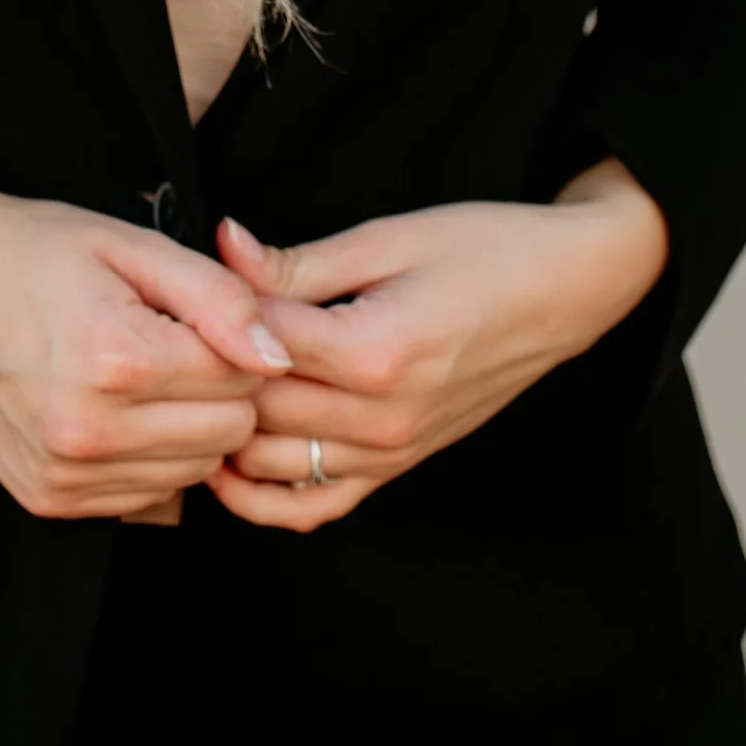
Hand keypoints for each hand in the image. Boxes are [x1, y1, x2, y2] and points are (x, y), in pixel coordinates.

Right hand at [0, 147, 291, 521]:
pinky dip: (149, 457)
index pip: (243, 379)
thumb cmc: (41, 251)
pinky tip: (117, 409)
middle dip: (221, 388)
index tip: (202, 314)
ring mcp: (64, 475)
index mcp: (116, 359)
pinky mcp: (48, 499)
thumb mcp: (134, 245)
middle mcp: (88, 432)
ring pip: (193, 472)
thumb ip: (218, 297)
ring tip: (145, 373)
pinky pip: (146, 496)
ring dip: (187, 427)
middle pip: (226, 434)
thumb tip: (279, 357)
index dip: (237, 341)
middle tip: (177, 342)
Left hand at [206, 160, 670, 531]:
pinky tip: (233, 456)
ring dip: (227, 431)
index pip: (259, 346)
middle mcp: (383, 418)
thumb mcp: (386, 238)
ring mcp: (392, 453)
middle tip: (183, 333)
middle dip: (211, 373)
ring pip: (271, 467)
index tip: (193, 283)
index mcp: (377, 352)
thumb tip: (222, 248)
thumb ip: (296, 263)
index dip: (216, 312)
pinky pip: (314, 507)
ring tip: (198, 387)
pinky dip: (263, 495)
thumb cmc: (482, 250)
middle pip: (257, 410)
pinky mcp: (397, 468)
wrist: (562, 291)